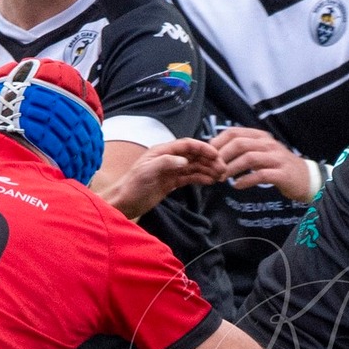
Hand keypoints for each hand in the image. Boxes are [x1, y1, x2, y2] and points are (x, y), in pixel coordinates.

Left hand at [102, 139, 223, 218]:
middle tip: (223, 168)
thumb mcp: (147, 172)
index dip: (203, 148)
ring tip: (220, 176)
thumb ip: (166, 163)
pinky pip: (190, 177)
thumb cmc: (132, 186)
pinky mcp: (171, 182)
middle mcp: (168, 158)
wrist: (124, 203)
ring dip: (208, 169)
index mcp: (162, 151)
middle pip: (194, 155)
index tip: (217, 155)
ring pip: (194, 166)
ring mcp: (171, 170)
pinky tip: (210, 181)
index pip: (187, 145)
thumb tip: (185, 161)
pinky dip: (201, 178)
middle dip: (209, 160)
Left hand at [210, 126, 317, 200]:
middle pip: (240, 143)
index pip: (234, 132)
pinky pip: (261, 175)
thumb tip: (217, 149)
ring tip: (222, 178)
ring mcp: (276, 158)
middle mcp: (268, 144)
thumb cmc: (278, 166)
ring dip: (232, 169)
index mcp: (261, 136)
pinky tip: (237, 186)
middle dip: (223, 156)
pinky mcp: (282, 173)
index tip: (208, 155)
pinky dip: (246, 180)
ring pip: (249, 158)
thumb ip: (244, 149)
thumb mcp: (262, 152)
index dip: (218, 142)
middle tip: (213, 169)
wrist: (306, 178)